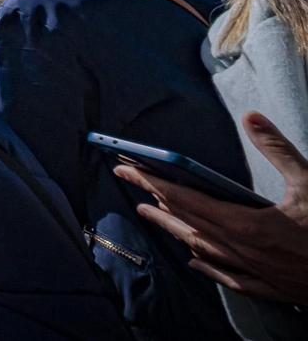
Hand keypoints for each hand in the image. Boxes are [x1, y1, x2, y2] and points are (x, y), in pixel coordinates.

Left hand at [115, 111, 307, 303]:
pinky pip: (228, 278)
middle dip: (155, 199)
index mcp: (248, 225)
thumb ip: (278, 150)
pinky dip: (207, 265)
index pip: (187, 199)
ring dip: (174, 229)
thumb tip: (252, 118)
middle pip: (187, 222)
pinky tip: (194, 260)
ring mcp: (255, 272)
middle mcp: (244, 251)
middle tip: (129, 182)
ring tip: (151, 214)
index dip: (154, 182)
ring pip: (202, 249)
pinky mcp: (270, 287)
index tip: (128, 169)